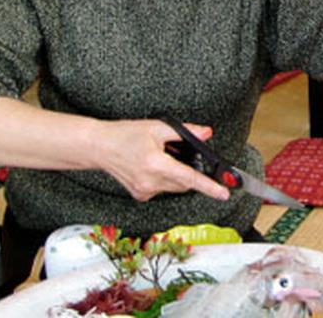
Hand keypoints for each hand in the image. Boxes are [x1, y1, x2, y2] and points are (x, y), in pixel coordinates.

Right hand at [92, 118, 229, 201]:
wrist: (99, 147)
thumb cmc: (125, 134)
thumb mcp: (157, 127)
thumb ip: (186, 132)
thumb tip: (206, 133)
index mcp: (155, 164)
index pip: (189, 178)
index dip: (209, 187)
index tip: (224, 193)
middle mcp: (150, 181)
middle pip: (184, 183)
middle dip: (190, 172)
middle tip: (182, 155)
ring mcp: (144, 190)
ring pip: (174, 187)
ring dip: (177, 176)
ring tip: (162, 158)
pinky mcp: (140, 195)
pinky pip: (162, 189)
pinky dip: (165, 179)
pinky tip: (153, 166)